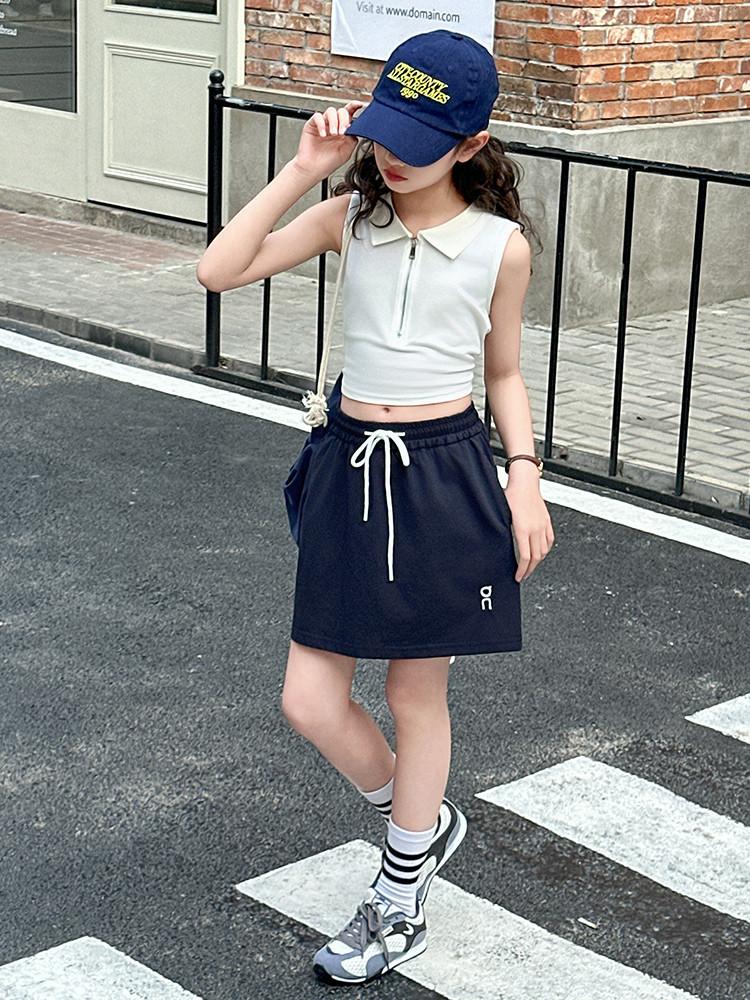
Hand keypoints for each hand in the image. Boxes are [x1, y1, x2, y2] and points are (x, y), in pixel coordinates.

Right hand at [292, 100, 367, 182]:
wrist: (313, 169)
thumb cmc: (327, 163)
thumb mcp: (346, 152)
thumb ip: (352, 139)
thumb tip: (355, 128)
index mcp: (343, 130)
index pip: (350, 114)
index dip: (355, 107)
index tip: (360, 105)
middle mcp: (333, 125)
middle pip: (341, 111)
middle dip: (344, 119)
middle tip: (342, 132)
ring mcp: (323, 124)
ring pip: (331, 111)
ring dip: (334, 122)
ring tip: (333, 134)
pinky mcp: (312, 125)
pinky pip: (318, 117)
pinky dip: (321, 124)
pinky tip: (323, 135)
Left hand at [504, 466, 553, 581]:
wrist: (525, 481)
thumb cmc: (511, 494)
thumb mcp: (502, 515)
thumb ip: (503, 532)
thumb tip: (499, 547)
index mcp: (523, 529)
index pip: (525, 557)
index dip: (522, 570)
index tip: (518, 577)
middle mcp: (535, 529)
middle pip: (536, 557)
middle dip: (529, 569)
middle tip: (523, 575)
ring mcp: (543, 525)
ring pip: (544, 550)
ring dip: (537, 561)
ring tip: (530, 566)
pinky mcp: (547, 521)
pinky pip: (549, 540)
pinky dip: (545, 550)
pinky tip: (541, 552)